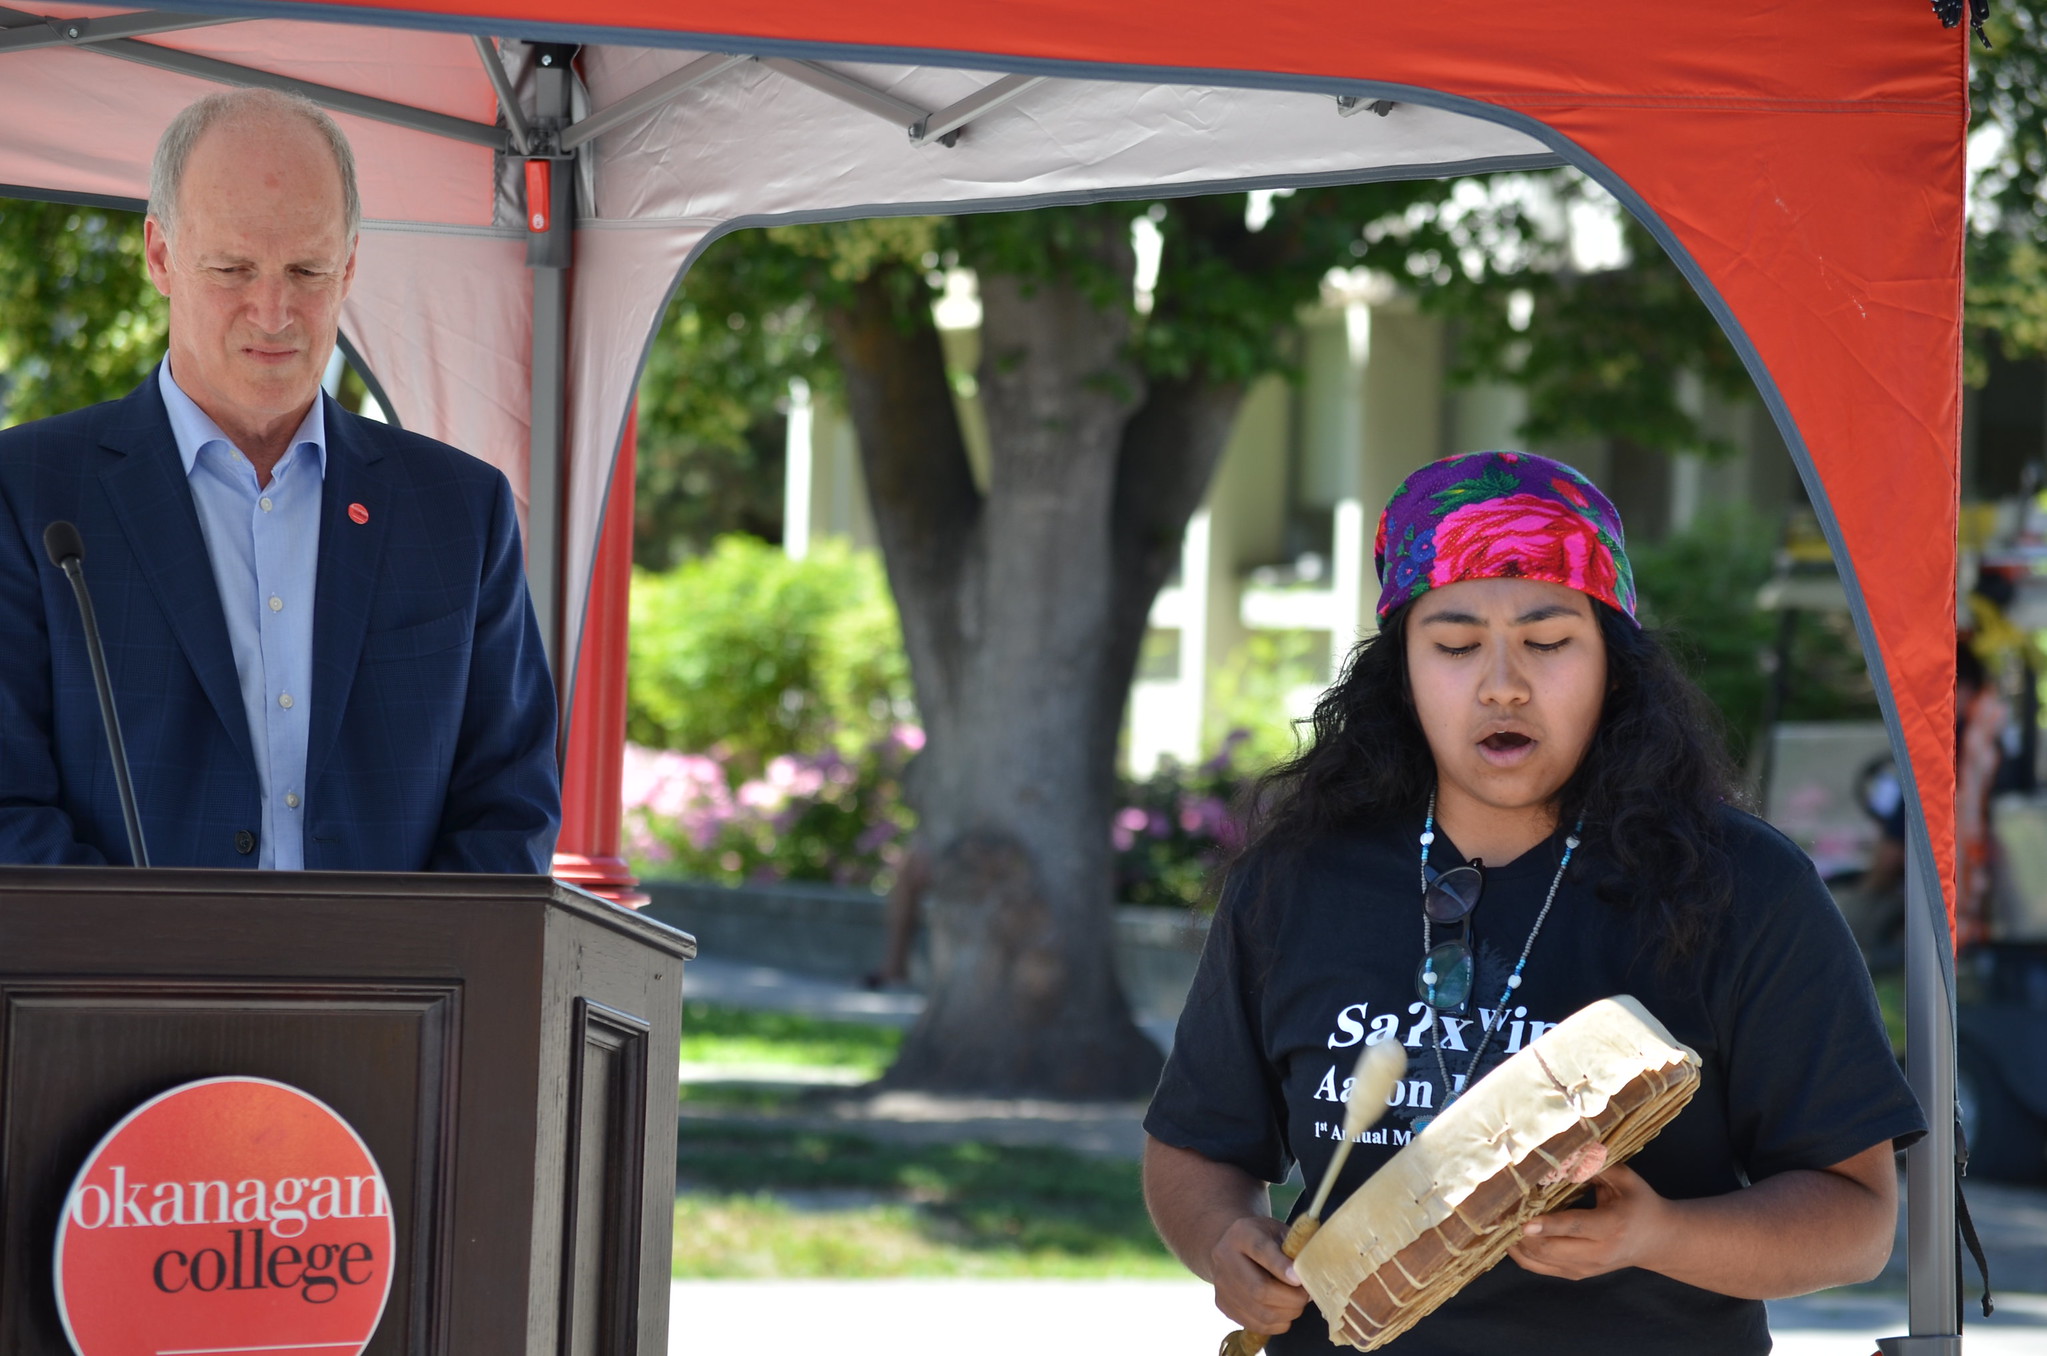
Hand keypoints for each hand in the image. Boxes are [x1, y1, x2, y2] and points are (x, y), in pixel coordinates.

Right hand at [1210, 1216, 1310, 1333]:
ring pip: (1260, 1312)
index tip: (1300, 1279)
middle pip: (1259, 1289)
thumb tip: (1312, 1271)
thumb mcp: (1278, 1231)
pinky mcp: (1223, 1305)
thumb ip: (1294, 1247)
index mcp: (1242, 1234)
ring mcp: (1221, 1284)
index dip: (1281, 1267)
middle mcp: (1225, 1258)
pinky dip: (1277, 1324)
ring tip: (1297, 1303)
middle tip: (1306, 1296)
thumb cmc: (1263, 1238)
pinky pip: (1256, 1325)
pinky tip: (1284, 1312)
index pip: (1260, 1250)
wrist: (1230, 1246)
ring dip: (1287, 1313)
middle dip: (1291, 1298)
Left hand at [1508, 1163, 1673, 1280]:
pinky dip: (1521, 1253)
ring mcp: (1586, 1268)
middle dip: (1522, 1233)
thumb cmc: (1638, 1202)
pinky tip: (1508, 1235)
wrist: (1657, 1240)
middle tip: (1499, 1212)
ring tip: (1499, 1221)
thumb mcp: (1624, 1179)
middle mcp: (1599, 1252)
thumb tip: (1563, 1150)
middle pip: (1552, 1249)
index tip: (1524, 1221)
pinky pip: (1540, 1268)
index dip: (1548, 1225)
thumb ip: (1594, 1165)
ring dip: (1517, 1243)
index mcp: (1612, 1226)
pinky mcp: (1576, 1274)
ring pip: (1541, 1261)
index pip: (1575, 1227)